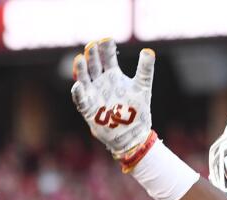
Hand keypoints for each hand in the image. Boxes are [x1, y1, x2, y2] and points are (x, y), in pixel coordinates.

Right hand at [71, 40, 156, 171]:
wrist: (133, 134)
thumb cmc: (138, 111)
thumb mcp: (143, 87)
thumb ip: (145, 70)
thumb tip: (148, 51)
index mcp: (113, 75)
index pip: (107, 57)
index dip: (106, 48)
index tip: (106, 39)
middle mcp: (101, 82)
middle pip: (94, 65)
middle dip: (92, 55)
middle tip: (92, 45)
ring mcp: (93, 95)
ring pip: (84, 79)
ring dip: (81, 70)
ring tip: (80, 59)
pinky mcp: (89, 110)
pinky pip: (81, 100)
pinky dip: (79, 94)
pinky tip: (78, 86)